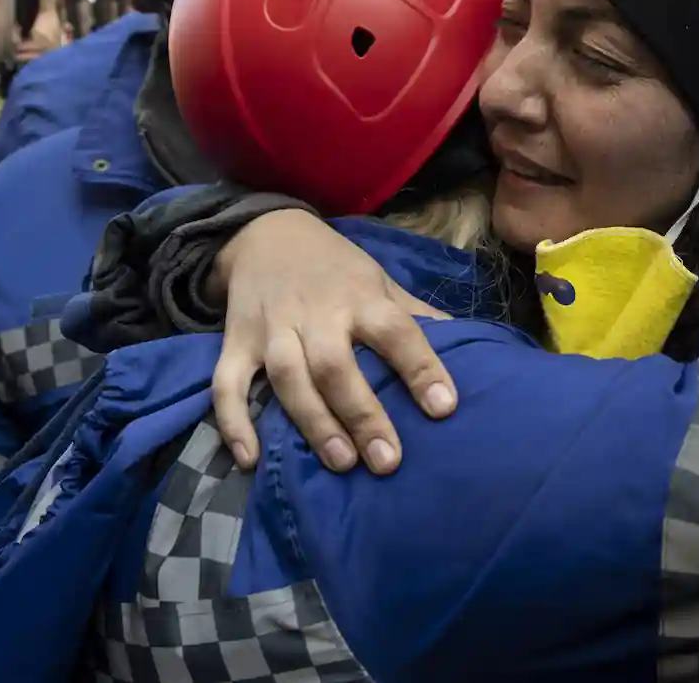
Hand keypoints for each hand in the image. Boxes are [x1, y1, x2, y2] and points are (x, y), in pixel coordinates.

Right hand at [211, 209, 455, 475]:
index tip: (444, 407)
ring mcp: (271, 329)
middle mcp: (316, 313)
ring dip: (313, 422)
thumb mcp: (381, 281)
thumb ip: (417, 317)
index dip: (420, 368)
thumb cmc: (337, 269)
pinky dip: (234, 422)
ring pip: (287, 377)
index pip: (396, 331)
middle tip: (387, 461)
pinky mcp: (234, 343)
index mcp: (361, 296)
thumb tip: (471, 345)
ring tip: (341, 464)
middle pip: (335, 364)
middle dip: (361, 413)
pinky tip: (250, 459)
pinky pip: (227, 384)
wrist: (266, 234)